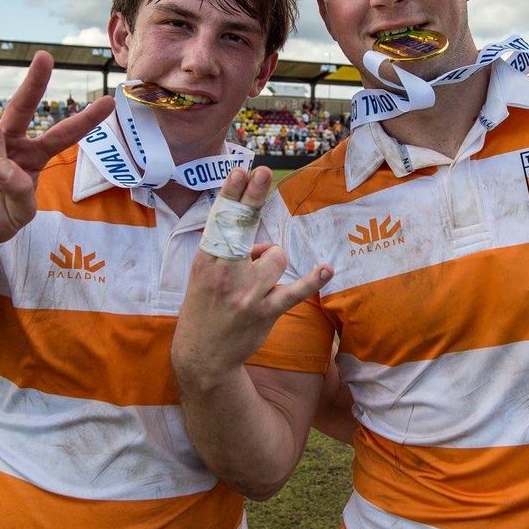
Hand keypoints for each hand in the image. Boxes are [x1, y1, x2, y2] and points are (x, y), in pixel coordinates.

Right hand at [0, 51, 112, 253]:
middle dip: (36, 82)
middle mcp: (9, 142)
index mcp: (32, 159)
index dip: (84, 120)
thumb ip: (21, 194)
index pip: (62, 135)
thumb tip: (4, 166)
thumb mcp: (17, 217)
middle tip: (45, 57)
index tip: (109, 101)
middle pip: (25, 107)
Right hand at [173, 167, 331, 385]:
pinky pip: (295, 290)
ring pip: (276, 256)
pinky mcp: (266, 311)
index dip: (232, 194)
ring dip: (273, 261)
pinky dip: (313, 280)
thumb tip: (257, 240)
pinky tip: (326, 269)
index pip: (221, 221)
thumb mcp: (202, 275)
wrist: (202, 355)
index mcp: (207, 260)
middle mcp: (225, 273)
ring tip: (259, 279)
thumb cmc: (204, 307)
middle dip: (253, 199)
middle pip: (245, 228)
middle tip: (263, 173)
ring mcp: (246, 293)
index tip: (240, 172)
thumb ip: (225, 253)